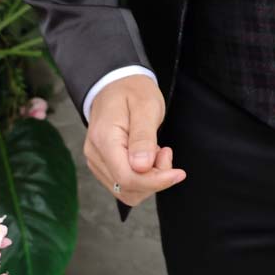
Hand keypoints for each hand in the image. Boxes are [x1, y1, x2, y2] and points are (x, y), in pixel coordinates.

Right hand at [83, 75, 185, 205]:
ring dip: (150, 179)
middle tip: (165, 152)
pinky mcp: (103, 164)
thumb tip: (141, 168)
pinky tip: (149, 156)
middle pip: (127, 188)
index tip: (178, 173)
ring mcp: (97, 161)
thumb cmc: (132, 91)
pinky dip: (142, 177)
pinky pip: (124, 184)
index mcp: (104, 139)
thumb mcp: (146, 107)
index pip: (127, 178)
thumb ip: (143, 138)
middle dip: (155, 179)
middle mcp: (95, 154)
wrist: (116, 84)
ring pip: (126, 191)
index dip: (156, 181)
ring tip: (158, 152)